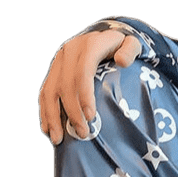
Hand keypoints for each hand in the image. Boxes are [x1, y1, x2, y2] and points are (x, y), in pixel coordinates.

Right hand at [39, 29, 141, 143]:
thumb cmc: (123, 46)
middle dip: (72, 112)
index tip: (91, 117)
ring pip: (49, 91)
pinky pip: (44, 93)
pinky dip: (45, 112)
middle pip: (65, 85)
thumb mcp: (133, 44)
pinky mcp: (53, 71)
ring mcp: (58, 62)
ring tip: (58, 139)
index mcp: (89, 45)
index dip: (85, 95)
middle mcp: (69, 52)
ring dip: (52, 116)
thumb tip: (122, 61)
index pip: (83, 72)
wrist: (105, 37)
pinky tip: (48, 130)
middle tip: (83, 134)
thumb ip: (130, 50)